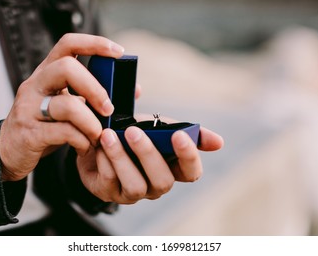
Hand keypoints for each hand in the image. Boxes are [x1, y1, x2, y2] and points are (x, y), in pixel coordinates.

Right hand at [0, 34, 124, 180]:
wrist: (9, 152)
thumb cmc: (44, 125)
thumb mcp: (68, 106)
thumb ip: (94, 96)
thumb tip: (134, 89)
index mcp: (47, 74)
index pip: (67, 44)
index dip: (94, 43)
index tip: (119, 51)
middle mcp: (35, 85)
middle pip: (66, 68)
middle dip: (95, 88)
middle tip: (109, 108)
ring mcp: (29, 108)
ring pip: (67, 104)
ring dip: (92, 123)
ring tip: (97, 135)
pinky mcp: (29, 132)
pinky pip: (63, 132)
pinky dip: (82, 141)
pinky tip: (84, 146)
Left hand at [77, 119, 222, 203]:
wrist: (98, 138)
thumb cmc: (132, 132)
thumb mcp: (155, 125)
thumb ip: (180, 127)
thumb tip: (219, 142)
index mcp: (173, 168)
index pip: (191, 172)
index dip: (189, 156)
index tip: (180, 135)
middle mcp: (157, 185)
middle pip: (164, 181)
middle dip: (149, 155)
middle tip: (134, 130)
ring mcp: (134, 193)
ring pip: (136, 186)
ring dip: (122, 158)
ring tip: (109, 135)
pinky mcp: (110, 193)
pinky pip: (110, 181)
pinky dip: (105, 161)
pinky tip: (98, 144)